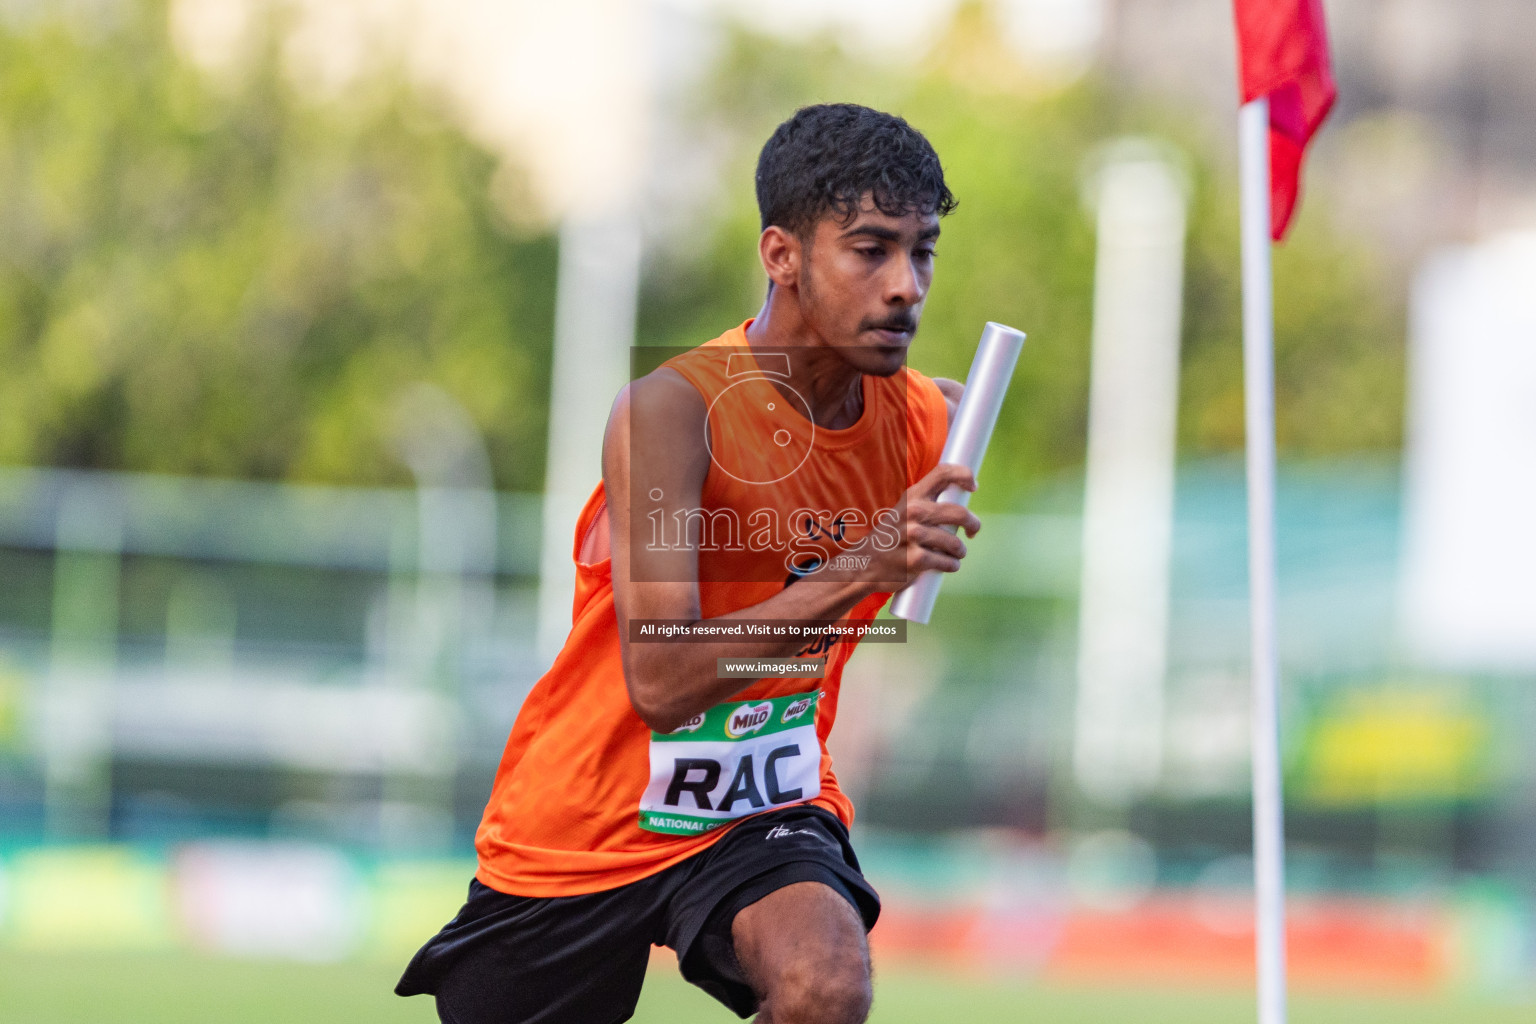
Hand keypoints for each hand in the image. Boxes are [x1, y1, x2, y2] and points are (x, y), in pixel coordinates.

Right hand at [806, 463, 980, 592]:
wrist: (863, 565)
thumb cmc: (890, 538)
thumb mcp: (903, 512)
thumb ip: (926, 504)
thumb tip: (959, 505)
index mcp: (912, 496)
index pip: (943, 473)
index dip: (964, 475)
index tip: (973, 486)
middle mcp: (914, 512)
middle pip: (959, 512)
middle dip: (973, 524)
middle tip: (973, 531)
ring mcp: (914, 536)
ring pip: (955, 543)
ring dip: (960, 551)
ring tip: (956, 554)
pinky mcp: (915, 560)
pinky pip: (947, 562)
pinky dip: (951, 565)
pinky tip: (948, 565)